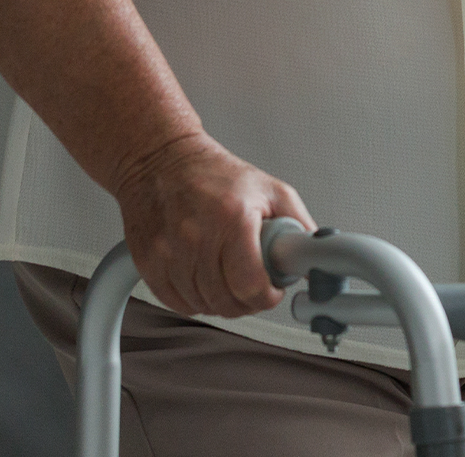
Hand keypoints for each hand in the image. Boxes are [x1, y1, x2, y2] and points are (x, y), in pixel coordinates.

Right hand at [110, 133, 315, 316]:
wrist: (158, 158)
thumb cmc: (213, 173)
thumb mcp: (270, 190)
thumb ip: (300, 225)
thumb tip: (317, 257)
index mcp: (231, 217)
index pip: (250, 284)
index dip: (267, 297)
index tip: (272, 291)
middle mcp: (195, 235)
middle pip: (226, 300)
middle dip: (248, 301)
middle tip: (254, 286)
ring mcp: (166, 250)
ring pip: (202, 305)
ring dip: (221, 301)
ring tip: (228, 279)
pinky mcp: (147, 260)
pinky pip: (175, 302)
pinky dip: (194, 300)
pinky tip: (204, 282)